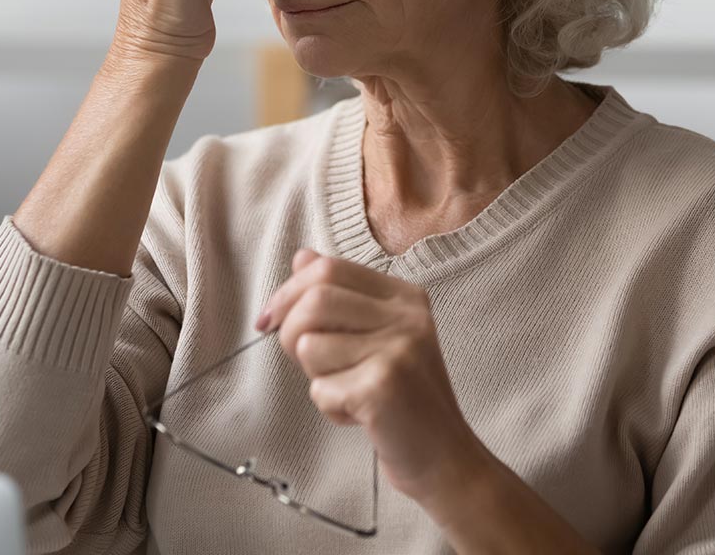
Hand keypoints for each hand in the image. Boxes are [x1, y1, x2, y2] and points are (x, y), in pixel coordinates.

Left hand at [257, 247, 489, 506]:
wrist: (444, 458)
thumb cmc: (401, 398)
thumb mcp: (375, 337)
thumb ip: (340, 296)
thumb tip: (301, 256)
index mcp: (403, 296)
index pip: (326, 268)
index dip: (286, 292)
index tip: (269, 321)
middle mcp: (406, 316)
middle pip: (313, 299)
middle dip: (290, 334)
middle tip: (305, 363)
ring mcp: (398, 349)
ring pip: (310, 344)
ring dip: (315, 376)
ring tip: (347, 390)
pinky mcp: (383, 386)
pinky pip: (320, 388)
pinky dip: (329, 407)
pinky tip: (360, 415)